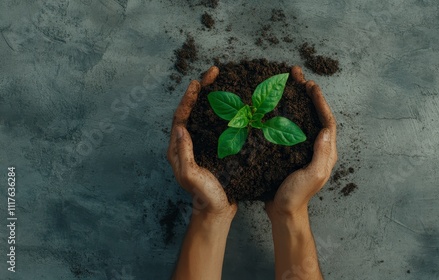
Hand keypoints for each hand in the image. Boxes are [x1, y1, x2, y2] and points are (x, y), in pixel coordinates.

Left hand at [167, 66, 235, 217]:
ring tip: (224, 80)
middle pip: (193, 109)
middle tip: (214, 71)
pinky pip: (217, 123)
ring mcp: (202, 143)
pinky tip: (235, 102)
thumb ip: (184, 154)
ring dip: (213, 96)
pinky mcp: (215, 147)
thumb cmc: (204, 196)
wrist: (217, 210)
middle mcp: (188, 142)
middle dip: (202, 89)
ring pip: (206, 114)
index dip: (188, 98)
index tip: (197, 82)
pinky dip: (225, 110)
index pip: (181, 116)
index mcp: (178, 148)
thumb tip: (181, 128)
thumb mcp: (191, 176)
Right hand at [266, 66, 336, 218]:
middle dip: (308, 94)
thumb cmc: (297, 195)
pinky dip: (285, 113)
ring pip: (302, 117)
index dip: (320, 102)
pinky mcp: (290, 151)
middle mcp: (317, 147)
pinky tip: (275, 106)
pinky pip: (290, 126)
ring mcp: (303, 148)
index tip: (310, 86)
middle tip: (297, 75)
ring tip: (287, 83)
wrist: (283, 211)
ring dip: (297, 100)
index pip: (327, 120)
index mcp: (326, 151)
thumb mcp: (313, 175)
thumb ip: (321, 154)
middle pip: (315, 114)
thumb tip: (326, 129)